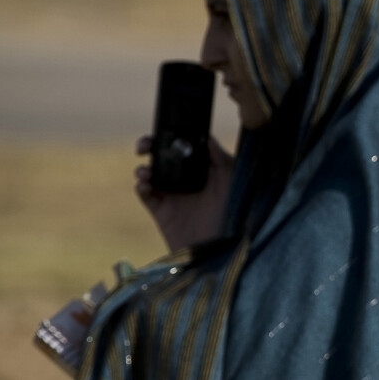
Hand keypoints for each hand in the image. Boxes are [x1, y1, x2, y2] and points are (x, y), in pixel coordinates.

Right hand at [134, 135, 234, 252]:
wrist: (224, 249)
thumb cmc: (237, 212)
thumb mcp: (234, 181)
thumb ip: (222, 158)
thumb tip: (207, 137)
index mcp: (205, 167)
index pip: (185, 145)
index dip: (173, 135)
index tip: (165, 130)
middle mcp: (188, 178)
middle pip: (163, 155)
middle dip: (150, 146)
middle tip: (144, 146)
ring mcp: (174, 194)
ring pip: (151, 172)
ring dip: (144, 167)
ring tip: (147, 172)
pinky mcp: (163, 211)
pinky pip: (146, 194)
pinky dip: (141, 186)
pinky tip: (145, 185)